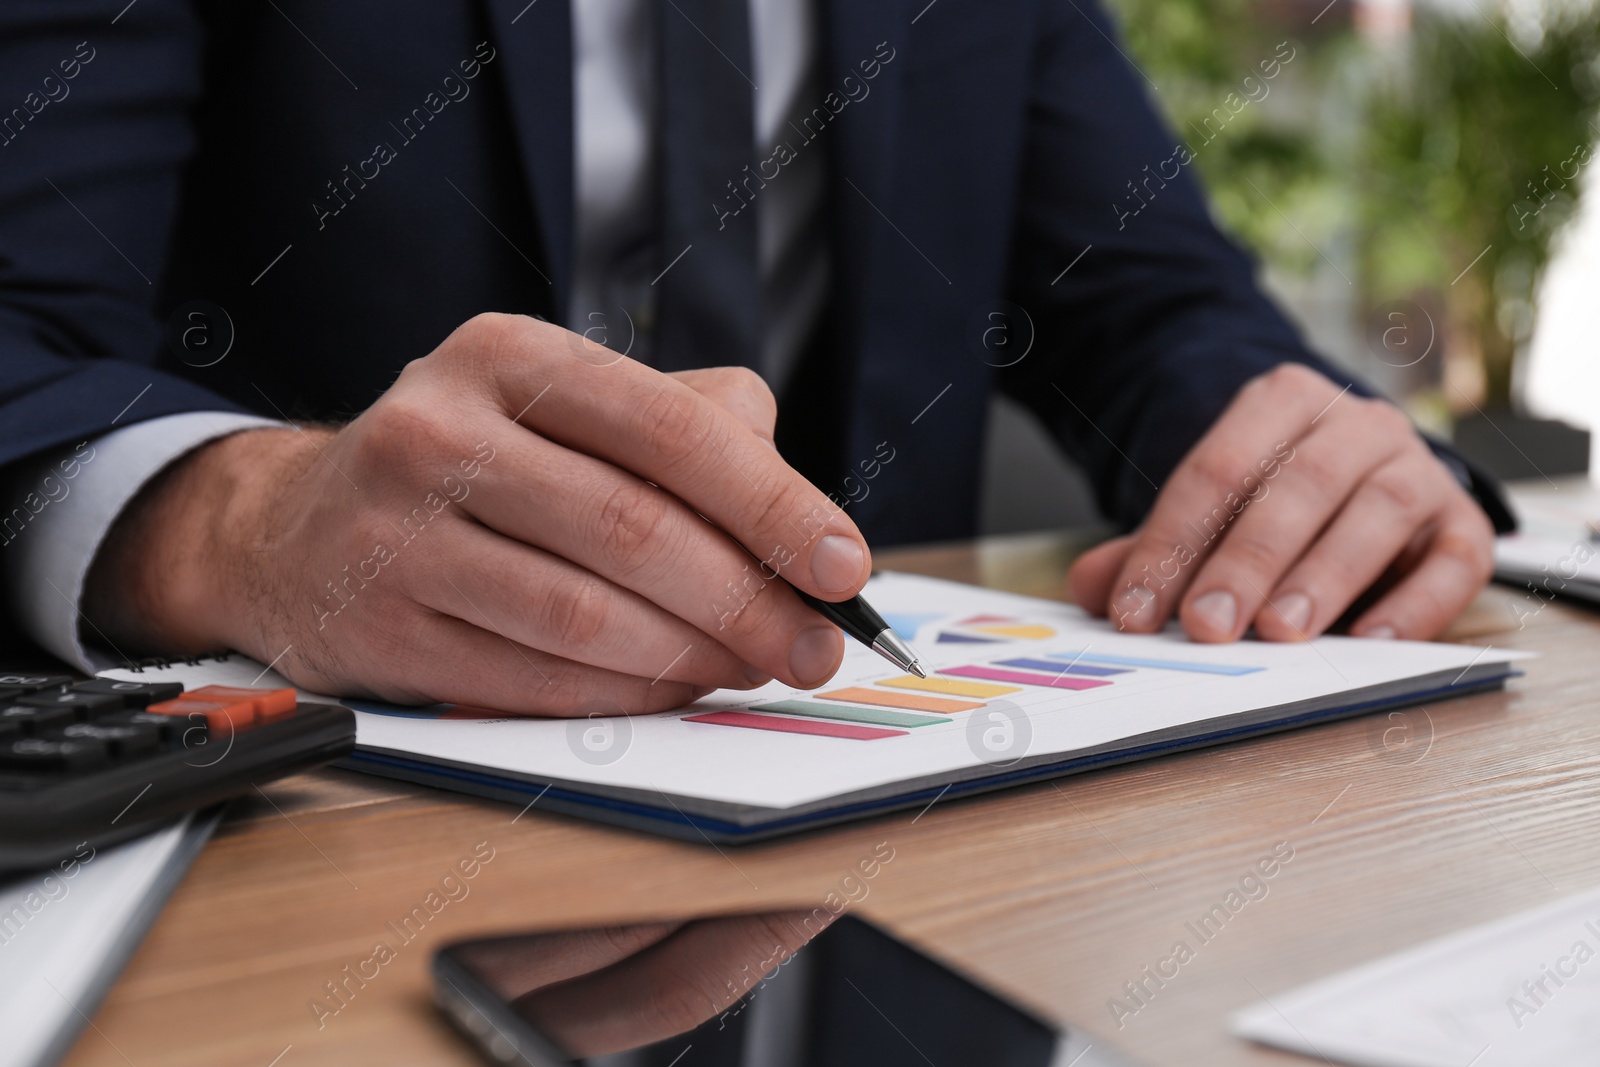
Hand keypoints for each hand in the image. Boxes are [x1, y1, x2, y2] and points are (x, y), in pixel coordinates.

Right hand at [84, 314, 870, 713]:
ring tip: (747, 669)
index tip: (842, 565)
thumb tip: (808, 526)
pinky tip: (667, 691)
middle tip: (811, 648)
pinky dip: (619, 698)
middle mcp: (439, 428)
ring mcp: (394, 531)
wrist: (298, 530)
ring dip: (689, 658)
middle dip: (747, 603)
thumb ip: (695, 432)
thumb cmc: (477, 466)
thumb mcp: (570, 407)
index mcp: (510, 357)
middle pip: (634, 530)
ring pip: (583, 616)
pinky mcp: (378, 626)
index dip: (773, 504)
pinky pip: (529, 679)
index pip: (671, 430)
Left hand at [1068, 364, 1493, 642]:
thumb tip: (1093, 587)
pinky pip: (1454, 562)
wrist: (1363, 483)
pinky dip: (1415, 604)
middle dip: (1245, 562)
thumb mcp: (1208, 515)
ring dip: (1325, 578)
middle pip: (1297, 488)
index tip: (1135, 612)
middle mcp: (1357, 424)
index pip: (1216, 470)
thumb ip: (1152, 549)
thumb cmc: (1273, 503)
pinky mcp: (1462, 523)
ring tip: (1282, 634)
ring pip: (1375, 515)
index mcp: (1282, 402)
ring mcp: (1417, 469)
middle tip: (1207, 626)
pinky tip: (1371, 642)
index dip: (1170, 544)